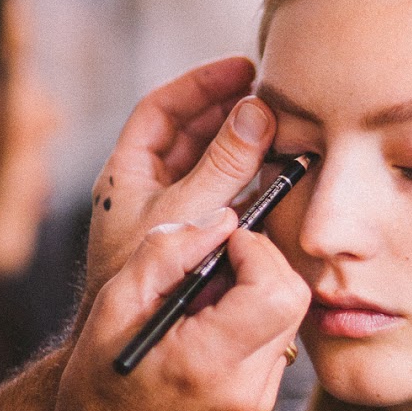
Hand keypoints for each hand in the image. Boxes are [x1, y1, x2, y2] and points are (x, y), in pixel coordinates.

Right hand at [49, 213, 309, 410]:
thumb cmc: (99, 390)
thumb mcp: (113, 311)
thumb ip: (166, 255)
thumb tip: (222, 220)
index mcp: (208, 363)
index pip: (276, 289)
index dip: (255, 250)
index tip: (220, 242)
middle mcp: (246, 388)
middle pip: (293, 298)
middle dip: (261, 263)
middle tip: (213, 264)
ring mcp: (260, 401)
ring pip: (289, 318)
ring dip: (257, 290)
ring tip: (202, 300)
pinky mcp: (262, 405)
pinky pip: (275, 342)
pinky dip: (251, 319)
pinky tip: (207, 327)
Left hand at [80, 56, 275, 321]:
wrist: (137, 341)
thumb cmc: (147, 277)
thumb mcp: (188, 208)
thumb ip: (223, 163)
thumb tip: (257, 111)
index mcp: (129, 173)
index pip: (162, 109)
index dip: (200, 84)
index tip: (240, 69)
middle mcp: (151, 189)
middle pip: (191, 132)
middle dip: (229, 109)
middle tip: (269, 93)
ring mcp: (175, 214)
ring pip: (212, 164)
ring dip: (246, 145)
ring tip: (282, 127)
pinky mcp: (198, 239)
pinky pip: (227, 196)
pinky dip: (252, 181)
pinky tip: (280, 175)